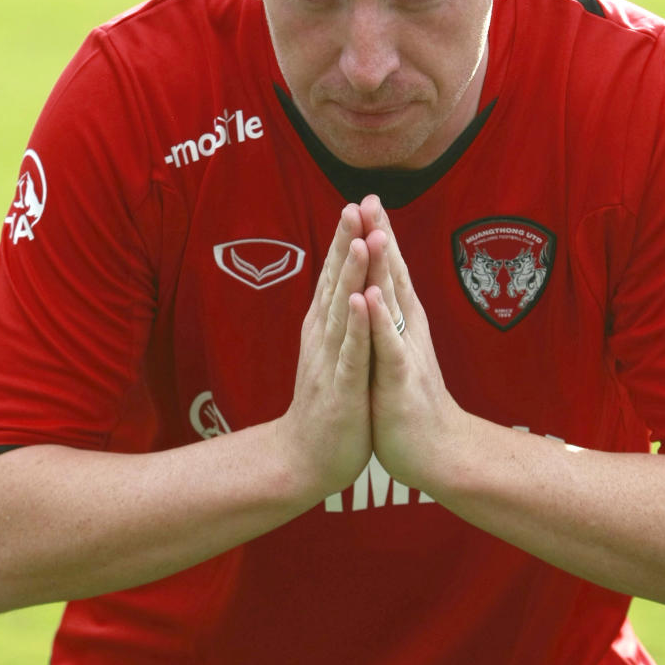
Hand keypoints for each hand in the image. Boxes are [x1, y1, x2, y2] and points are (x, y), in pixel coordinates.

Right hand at [277, 204, 373, 499]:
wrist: (303, 461)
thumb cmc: (325, 407)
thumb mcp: (330, 356)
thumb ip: (334, 322)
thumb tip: (338, 287)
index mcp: (324, 330)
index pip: (335, 278)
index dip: (345, 241)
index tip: (357, 203)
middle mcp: (323, 339)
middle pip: (335, 283)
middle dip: (347, 243)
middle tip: (355, 204)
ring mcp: (331, 363)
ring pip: (343, 311)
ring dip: (351, 275)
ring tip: (360, 239)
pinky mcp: (342, 390)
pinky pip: (351, 354)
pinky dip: (356, 326)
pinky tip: (359, 301)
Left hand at [358, 197, 464, 490]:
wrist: (438, 455)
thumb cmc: (412, 406)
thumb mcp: (397, 355)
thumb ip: (394, 323)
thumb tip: (385, 291)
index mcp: (403, 325)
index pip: (389, 272)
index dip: (378, 236)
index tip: (367, 199)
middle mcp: (408, 331)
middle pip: (392, 276)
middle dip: (380, 236)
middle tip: (371, 198)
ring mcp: (405, 353)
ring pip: (393, 303)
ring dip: (382, 267)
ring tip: (373, 231)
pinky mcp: (399, 380)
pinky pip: (388, 346)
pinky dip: (379, 320)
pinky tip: (370, 296)